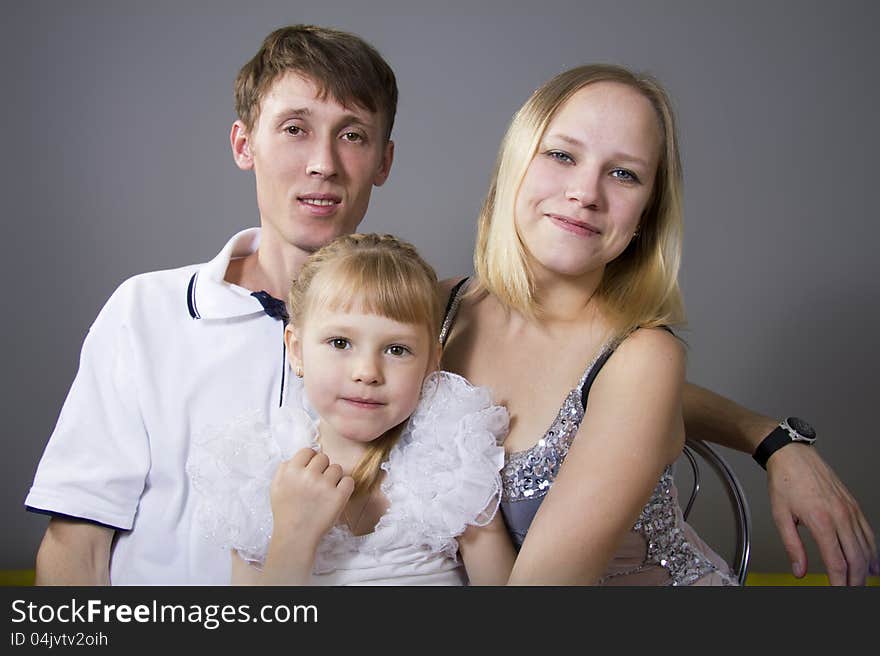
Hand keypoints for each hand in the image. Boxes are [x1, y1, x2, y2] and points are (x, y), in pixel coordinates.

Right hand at [269, 447, 354, 545]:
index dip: (310, 460)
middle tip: (318, 483)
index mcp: (291, 470)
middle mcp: (308, 475)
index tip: (311, 470)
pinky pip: (349, 480)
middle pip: (324, 458)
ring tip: (326, 491)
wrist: (295, 535)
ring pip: (337, 468)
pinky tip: (337, 494)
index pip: (308, 451)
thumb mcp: (276, 487)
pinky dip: (345, 487)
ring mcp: (325, 485)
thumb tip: (297, 458)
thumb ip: (284, 469)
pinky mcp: (338, 496)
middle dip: (322, 469)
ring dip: (334, 478)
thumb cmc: (285, 512)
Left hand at [767, 444, 877, 584]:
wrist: (793, 455)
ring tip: (861, 583)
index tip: (837, 592)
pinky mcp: (854, 506)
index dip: (839, 582)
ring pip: (866, 547)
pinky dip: (872, 551)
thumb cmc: (785, 481)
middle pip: (856, 558)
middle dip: (855, 580)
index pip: (836, 561)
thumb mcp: (780, 515)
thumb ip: (792, 546)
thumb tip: (799, 570)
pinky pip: (868, 532)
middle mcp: (840, 516)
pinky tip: (872, 562)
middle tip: (850, 591)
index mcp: (821, 520)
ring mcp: (850, 510)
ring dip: (866, 569)